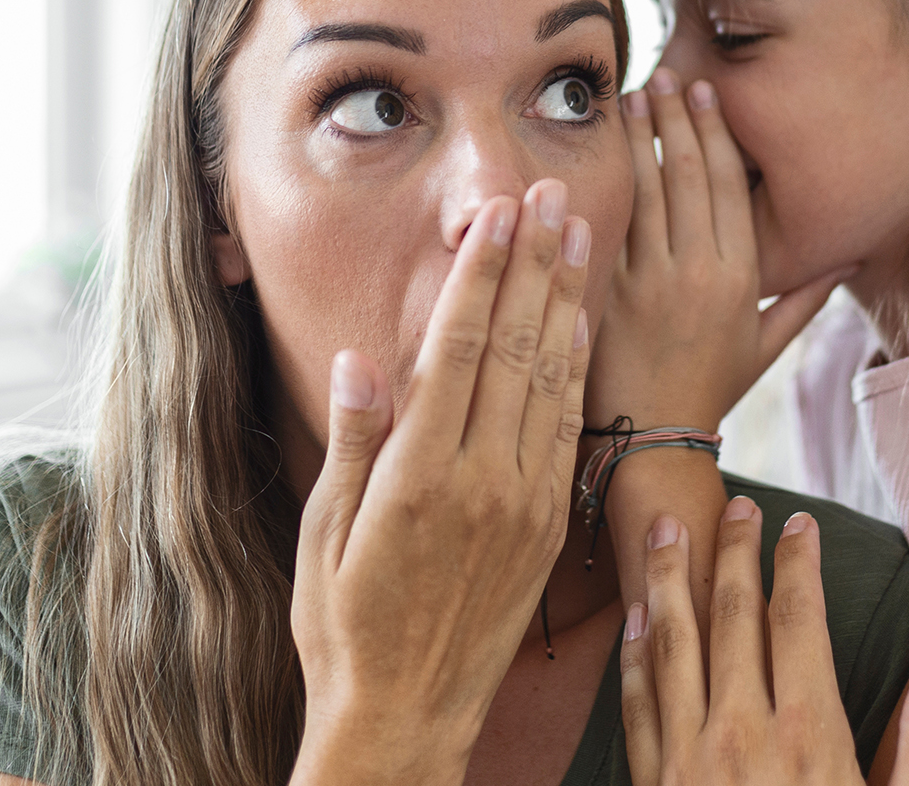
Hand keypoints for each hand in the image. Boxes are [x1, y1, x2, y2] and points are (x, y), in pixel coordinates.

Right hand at [288, 181, 591, 785]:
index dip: (483, 273)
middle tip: (552, 193)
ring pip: (554, 379)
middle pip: (518, 348)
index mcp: (419, 476)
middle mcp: (483, 481)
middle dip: (536, 264)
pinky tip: (584, 322)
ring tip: (580, 233)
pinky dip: (578, 368)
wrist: (407, 715)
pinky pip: (569, 427)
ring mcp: (525, 502)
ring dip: (567, 300)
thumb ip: (353, 442)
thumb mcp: (324, 535)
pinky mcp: (548, 525)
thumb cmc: (346, 626)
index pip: (460, 348)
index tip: (499, 213)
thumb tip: (362, 357)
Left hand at [588, 68, 851, 433]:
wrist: (654, 437)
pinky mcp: (611, 291)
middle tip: (664, 77)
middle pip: (689, 176)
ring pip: (647, 191)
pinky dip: (607, 181)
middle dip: (676, 120)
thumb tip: (847, 262)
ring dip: (640, 138)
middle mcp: (700, 271)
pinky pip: (612, 224)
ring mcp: (653, 279)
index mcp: (742, 277)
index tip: (704, 94)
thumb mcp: (766, 346)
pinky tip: (600, 148)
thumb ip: (805, 299)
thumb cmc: (711, 389)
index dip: (716, 134)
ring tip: (632, 98)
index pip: (729, 187)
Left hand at [620, 500, 908, 785]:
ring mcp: (687, 763)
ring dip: (667, 583)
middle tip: (734, 505)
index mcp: (808, 736)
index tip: (796, 523)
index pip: (797, 623)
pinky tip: (633, 624)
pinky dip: (633, 656)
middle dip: (732, 555)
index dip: (797, 566)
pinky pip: (636, 708)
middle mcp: (740, 736)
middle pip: (730, 620)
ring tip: (663, 532)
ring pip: (671, 649)